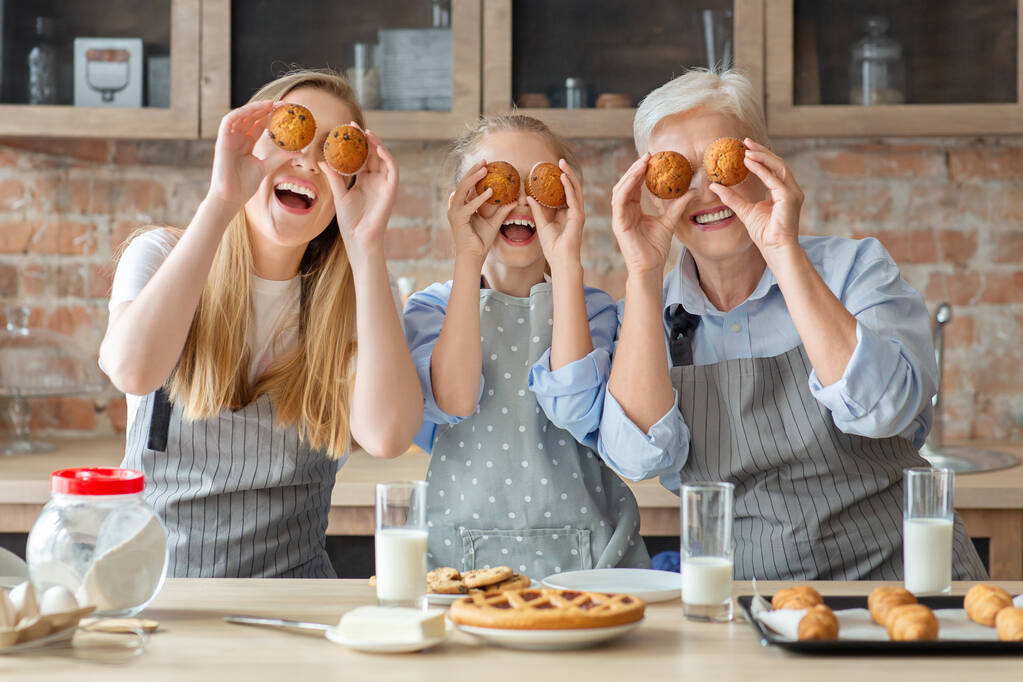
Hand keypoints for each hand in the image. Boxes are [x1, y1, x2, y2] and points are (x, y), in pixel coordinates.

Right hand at [208, 100, 292, 208]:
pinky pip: (229, 121)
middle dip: (266, 108)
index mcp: (247, 143)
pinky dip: (240, 113)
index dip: (271, 116)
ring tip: (270, 104)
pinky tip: (253, 110)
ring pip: (241, 116)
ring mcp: (229, 139)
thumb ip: (280, 157)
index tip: (286, 112)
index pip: (259, 125)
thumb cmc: (245, 184)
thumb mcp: (267, 166)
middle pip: (251, 118)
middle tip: (282, 104)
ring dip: (254, 108)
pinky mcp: (222, 141)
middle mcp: (237, 138)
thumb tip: (300, 151)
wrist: (231, 196)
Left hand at [318, 126, 397, 263]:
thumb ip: (334, 178)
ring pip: (384, 158)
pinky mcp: (391, 190)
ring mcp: (384, 184)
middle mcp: (375, 180)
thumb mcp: (339, 195)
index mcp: (364, 180)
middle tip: (353, 126)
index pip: (362, 157)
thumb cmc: (350, 221)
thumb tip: (322, 162)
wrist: (359, 238)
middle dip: (365, 139)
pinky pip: (392, 170)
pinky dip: (387, 157)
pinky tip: (378, 148)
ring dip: (377, 144)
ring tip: (366, 133)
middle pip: (373, 154)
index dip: (355, 144)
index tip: (345, 130)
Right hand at [446, 160, 515, 266]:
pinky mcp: (458, 219)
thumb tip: (514, 201)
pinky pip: (469, 206)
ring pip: (463, 190)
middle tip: (485, 161)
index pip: (468, 186)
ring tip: (484, 169)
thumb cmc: (481, 241)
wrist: (474, 257)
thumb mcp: (494, 223)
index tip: (487, 164)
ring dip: (473, 178)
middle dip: (473, 171)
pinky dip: (479, 198)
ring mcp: (455, 212)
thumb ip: (502, 212)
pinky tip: (490, 192)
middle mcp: (457, 207)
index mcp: (464, 206)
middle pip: (464, 183)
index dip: (476, 174)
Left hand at [531, 159, 583, 274]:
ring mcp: (577, 213)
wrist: (560, 259)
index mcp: (565, 213)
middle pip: (571, 188)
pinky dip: (568, 187)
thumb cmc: (552, 246)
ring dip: (569, 176)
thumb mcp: (541, 224)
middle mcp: (573, 211)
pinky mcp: (578, 216)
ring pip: (574, 190)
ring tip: (562, 164)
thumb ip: (536, 210)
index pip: (563, 192)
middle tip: (559, 161)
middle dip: (566, 174)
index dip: (559, 180)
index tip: (552, 168)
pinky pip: (573, 198)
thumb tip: (528, 196)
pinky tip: (563, 177)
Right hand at [611, 152, 694, 276]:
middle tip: (648, 155)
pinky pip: (619, 201)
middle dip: (635, 168)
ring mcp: (619, 216)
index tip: (653, 158)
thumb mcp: (669, 221)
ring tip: (642, 163)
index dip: (642, 171)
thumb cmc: (656, 247)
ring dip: (630, 175)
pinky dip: (626, 188)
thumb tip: (692, 191)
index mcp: (633, 209)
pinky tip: (634, 179)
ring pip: (620, 189)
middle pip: (626, 184)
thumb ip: (677, 206)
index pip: (635, 186)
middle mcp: (624, 211)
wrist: (650, 266)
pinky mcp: (618, 223)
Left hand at [709, 138, 803, 254]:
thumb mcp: (744, 211)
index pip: (772, 168)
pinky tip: (749, 163)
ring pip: (779, 166)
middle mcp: (790, 189)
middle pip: (777, 163)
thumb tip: (715, 186)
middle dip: (761, 151)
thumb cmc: (764, 233)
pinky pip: (774, 179)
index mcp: (782, 191)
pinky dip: (761, 170)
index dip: (760, 156)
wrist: (775, 249)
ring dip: (762, 156)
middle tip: (745, 141)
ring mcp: (792, 193)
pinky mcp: (789, 198)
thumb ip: (732, 197)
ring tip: (746, 150)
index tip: (745, 147)